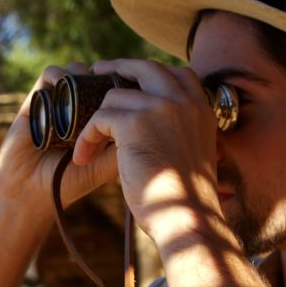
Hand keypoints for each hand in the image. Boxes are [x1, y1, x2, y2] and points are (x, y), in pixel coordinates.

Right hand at [0, 63, 119, 217]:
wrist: (33, 192)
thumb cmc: (71, 182)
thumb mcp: (107, 165)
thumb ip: (128, 144)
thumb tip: (148, 116)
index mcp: (99, 120)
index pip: (115, 90)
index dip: (124, 82)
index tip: (131, 84)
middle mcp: (79, 108)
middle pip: (97, 75)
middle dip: (106, 72)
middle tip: (112, 77)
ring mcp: (58, 102)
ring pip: (76, 71)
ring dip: (84, 71)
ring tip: (88, 81)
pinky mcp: (36, 100)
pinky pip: (49, 76)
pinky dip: (58, 73)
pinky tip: (64, 83)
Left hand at [73, 59, 223, 241]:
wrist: (187, 219)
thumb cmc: (186, 201)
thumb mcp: (192, 154)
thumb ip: (179, 131)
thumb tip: (152, 125)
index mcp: (202, 109)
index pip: (178, 73)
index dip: (150, 72)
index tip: (130, 78)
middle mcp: (185, 102)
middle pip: (146, 67)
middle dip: (119, 67)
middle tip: (97, 72)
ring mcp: (161, 108)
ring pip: (115, 96)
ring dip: (95, 120)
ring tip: (86, 146)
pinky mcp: (136, 123)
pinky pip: (99, 118)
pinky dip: (86, 137)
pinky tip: (83, 157)